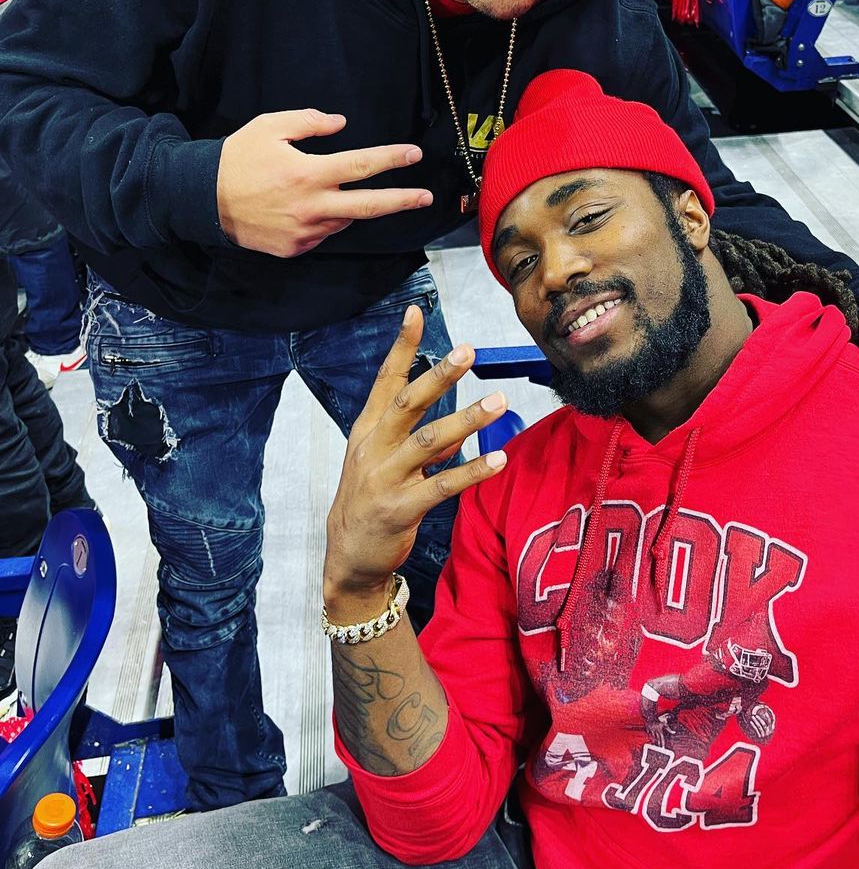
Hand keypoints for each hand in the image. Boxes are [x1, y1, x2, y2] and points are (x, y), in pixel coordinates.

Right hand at [216, 108, 433, 256]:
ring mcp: (304, 232)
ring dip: (346, 206)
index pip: (362, 166)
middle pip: (369, 206)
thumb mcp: (269, 127)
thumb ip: (309, 122)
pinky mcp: (294, 248)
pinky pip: (321, 234)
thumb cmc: (236, 159)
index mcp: (308, 173)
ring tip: (323, 192)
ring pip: (342, 220)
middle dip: (402, 200)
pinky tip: (304, 209)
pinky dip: (323, 220)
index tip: (414, 155)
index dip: (391, 159)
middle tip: (426, 198)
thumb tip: (340, 123)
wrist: (200, 199)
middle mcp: (312, 206)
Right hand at [323, 306, 508, 601]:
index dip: (401, 346)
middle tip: (469, 351)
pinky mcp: (400, 509)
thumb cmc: (372, 499)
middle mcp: (374, 447)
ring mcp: (385, 478)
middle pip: (408, 403)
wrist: (349, 556)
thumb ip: (418, 436)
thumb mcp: (385, 459)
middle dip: (439, 375)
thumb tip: (460, 421)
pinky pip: (442, 486)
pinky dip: (472, 471)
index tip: (414, 312)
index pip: (386, 380)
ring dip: (467, 419)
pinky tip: (499, 459)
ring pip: (430, 441)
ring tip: (499, 400)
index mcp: (368, 429)